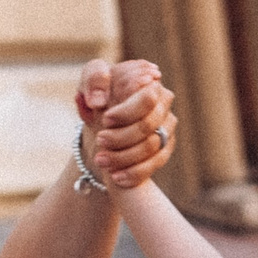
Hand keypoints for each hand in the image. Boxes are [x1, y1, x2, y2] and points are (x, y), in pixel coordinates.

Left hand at [76, 59, 177, 189]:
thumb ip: (94, 79)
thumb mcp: (91, 79)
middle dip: (122, 136)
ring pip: (152, 146)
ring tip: (101, 161)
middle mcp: (163, 103)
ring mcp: (167, 126)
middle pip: (149, 125)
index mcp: (148, 81)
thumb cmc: (99, 92)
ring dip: (124, 157)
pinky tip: (116, 177)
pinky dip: (135, 172)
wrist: (103, 118)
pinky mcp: (165, 147)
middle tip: (99, 141)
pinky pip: (155, 163)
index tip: (105, 120)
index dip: (126, 111)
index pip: (147, 98)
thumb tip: (98, 101)